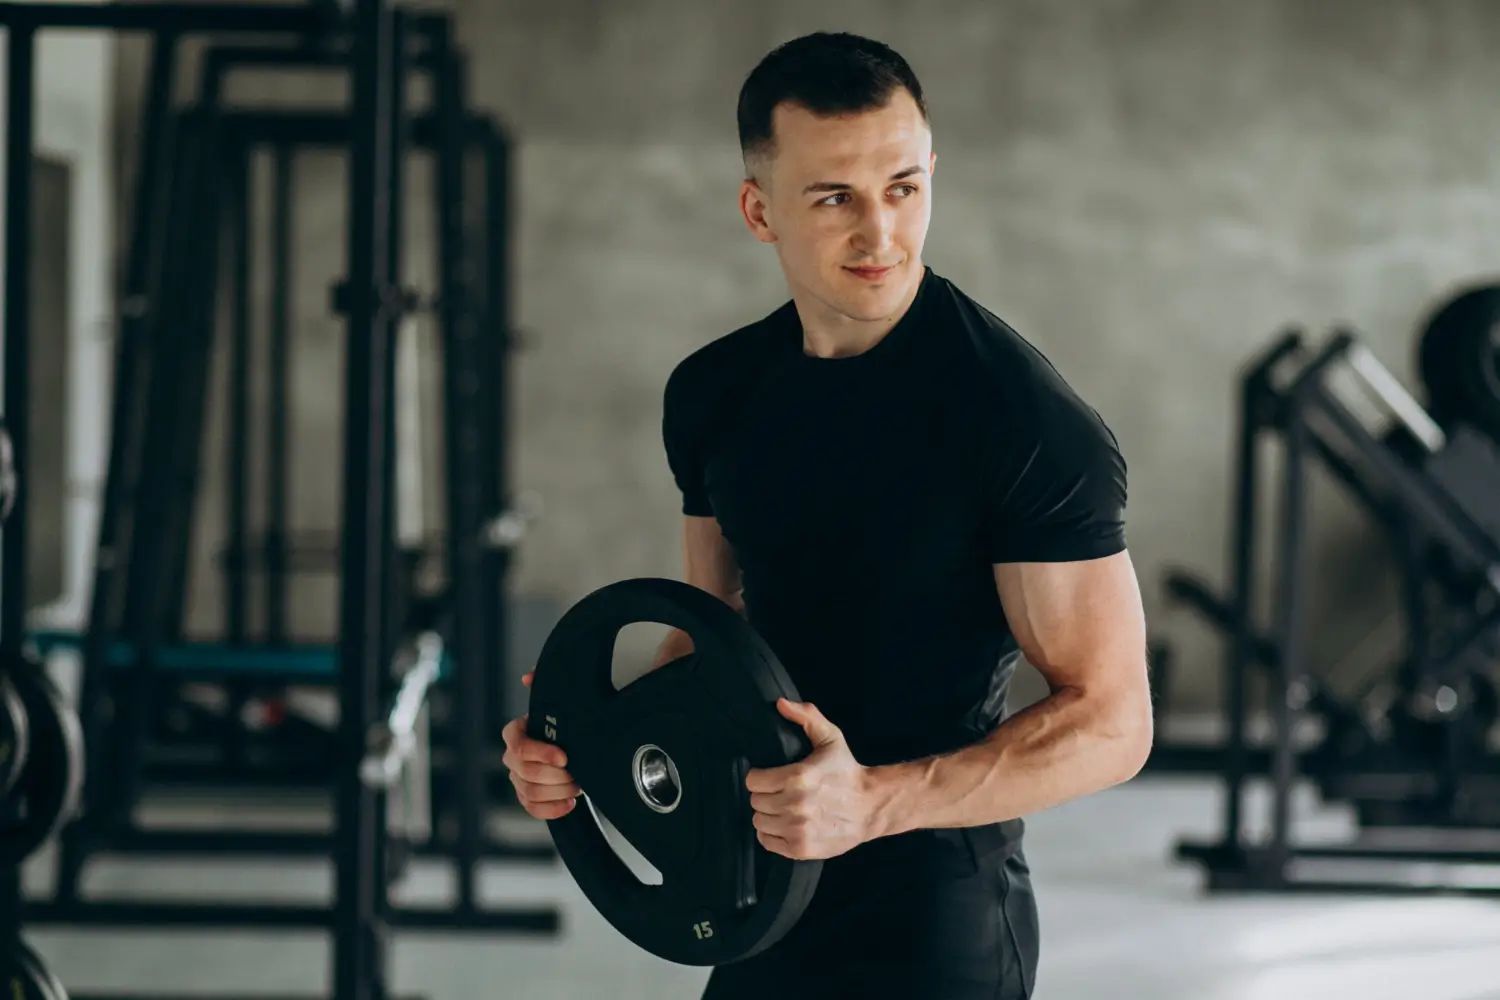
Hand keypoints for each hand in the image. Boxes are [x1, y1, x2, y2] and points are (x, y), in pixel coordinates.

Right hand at [501, 671, 579, 820]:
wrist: (568, 744)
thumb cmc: (560, 723)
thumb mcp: (556, 702)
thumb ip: (542, 684)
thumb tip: (528, 677)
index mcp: (515, 733)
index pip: (518, 746)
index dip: (540, 753)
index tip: (564, 757)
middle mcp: (511, 757)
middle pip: (527, 773)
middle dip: (557, 776)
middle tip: (577, 772)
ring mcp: (517, 778)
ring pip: (531, 792)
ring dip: (558, 791)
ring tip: (578, 784)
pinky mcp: (526, 797)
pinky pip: (533, 808)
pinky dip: (552, 809)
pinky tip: (570, 804)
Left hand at [745, 699, 877, 860]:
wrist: (871, 806)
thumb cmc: (847, 771)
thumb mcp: (830, 737)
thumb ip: (806, 716)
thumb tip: (780, 704)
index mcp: (798, 777)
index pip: (753, 781)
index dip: (760, 777)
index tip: (770, 776)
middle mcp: (795, 805)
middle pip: (755, 801)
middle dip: (765, 795)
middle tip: (780, 792)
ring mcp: (798, 829)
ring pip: (759, 822)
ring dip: (768, 815)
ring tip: (783, 808)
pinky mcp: (801, 848)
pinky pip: (767, 842)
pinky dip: (772, 834)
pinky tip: (786, 824)